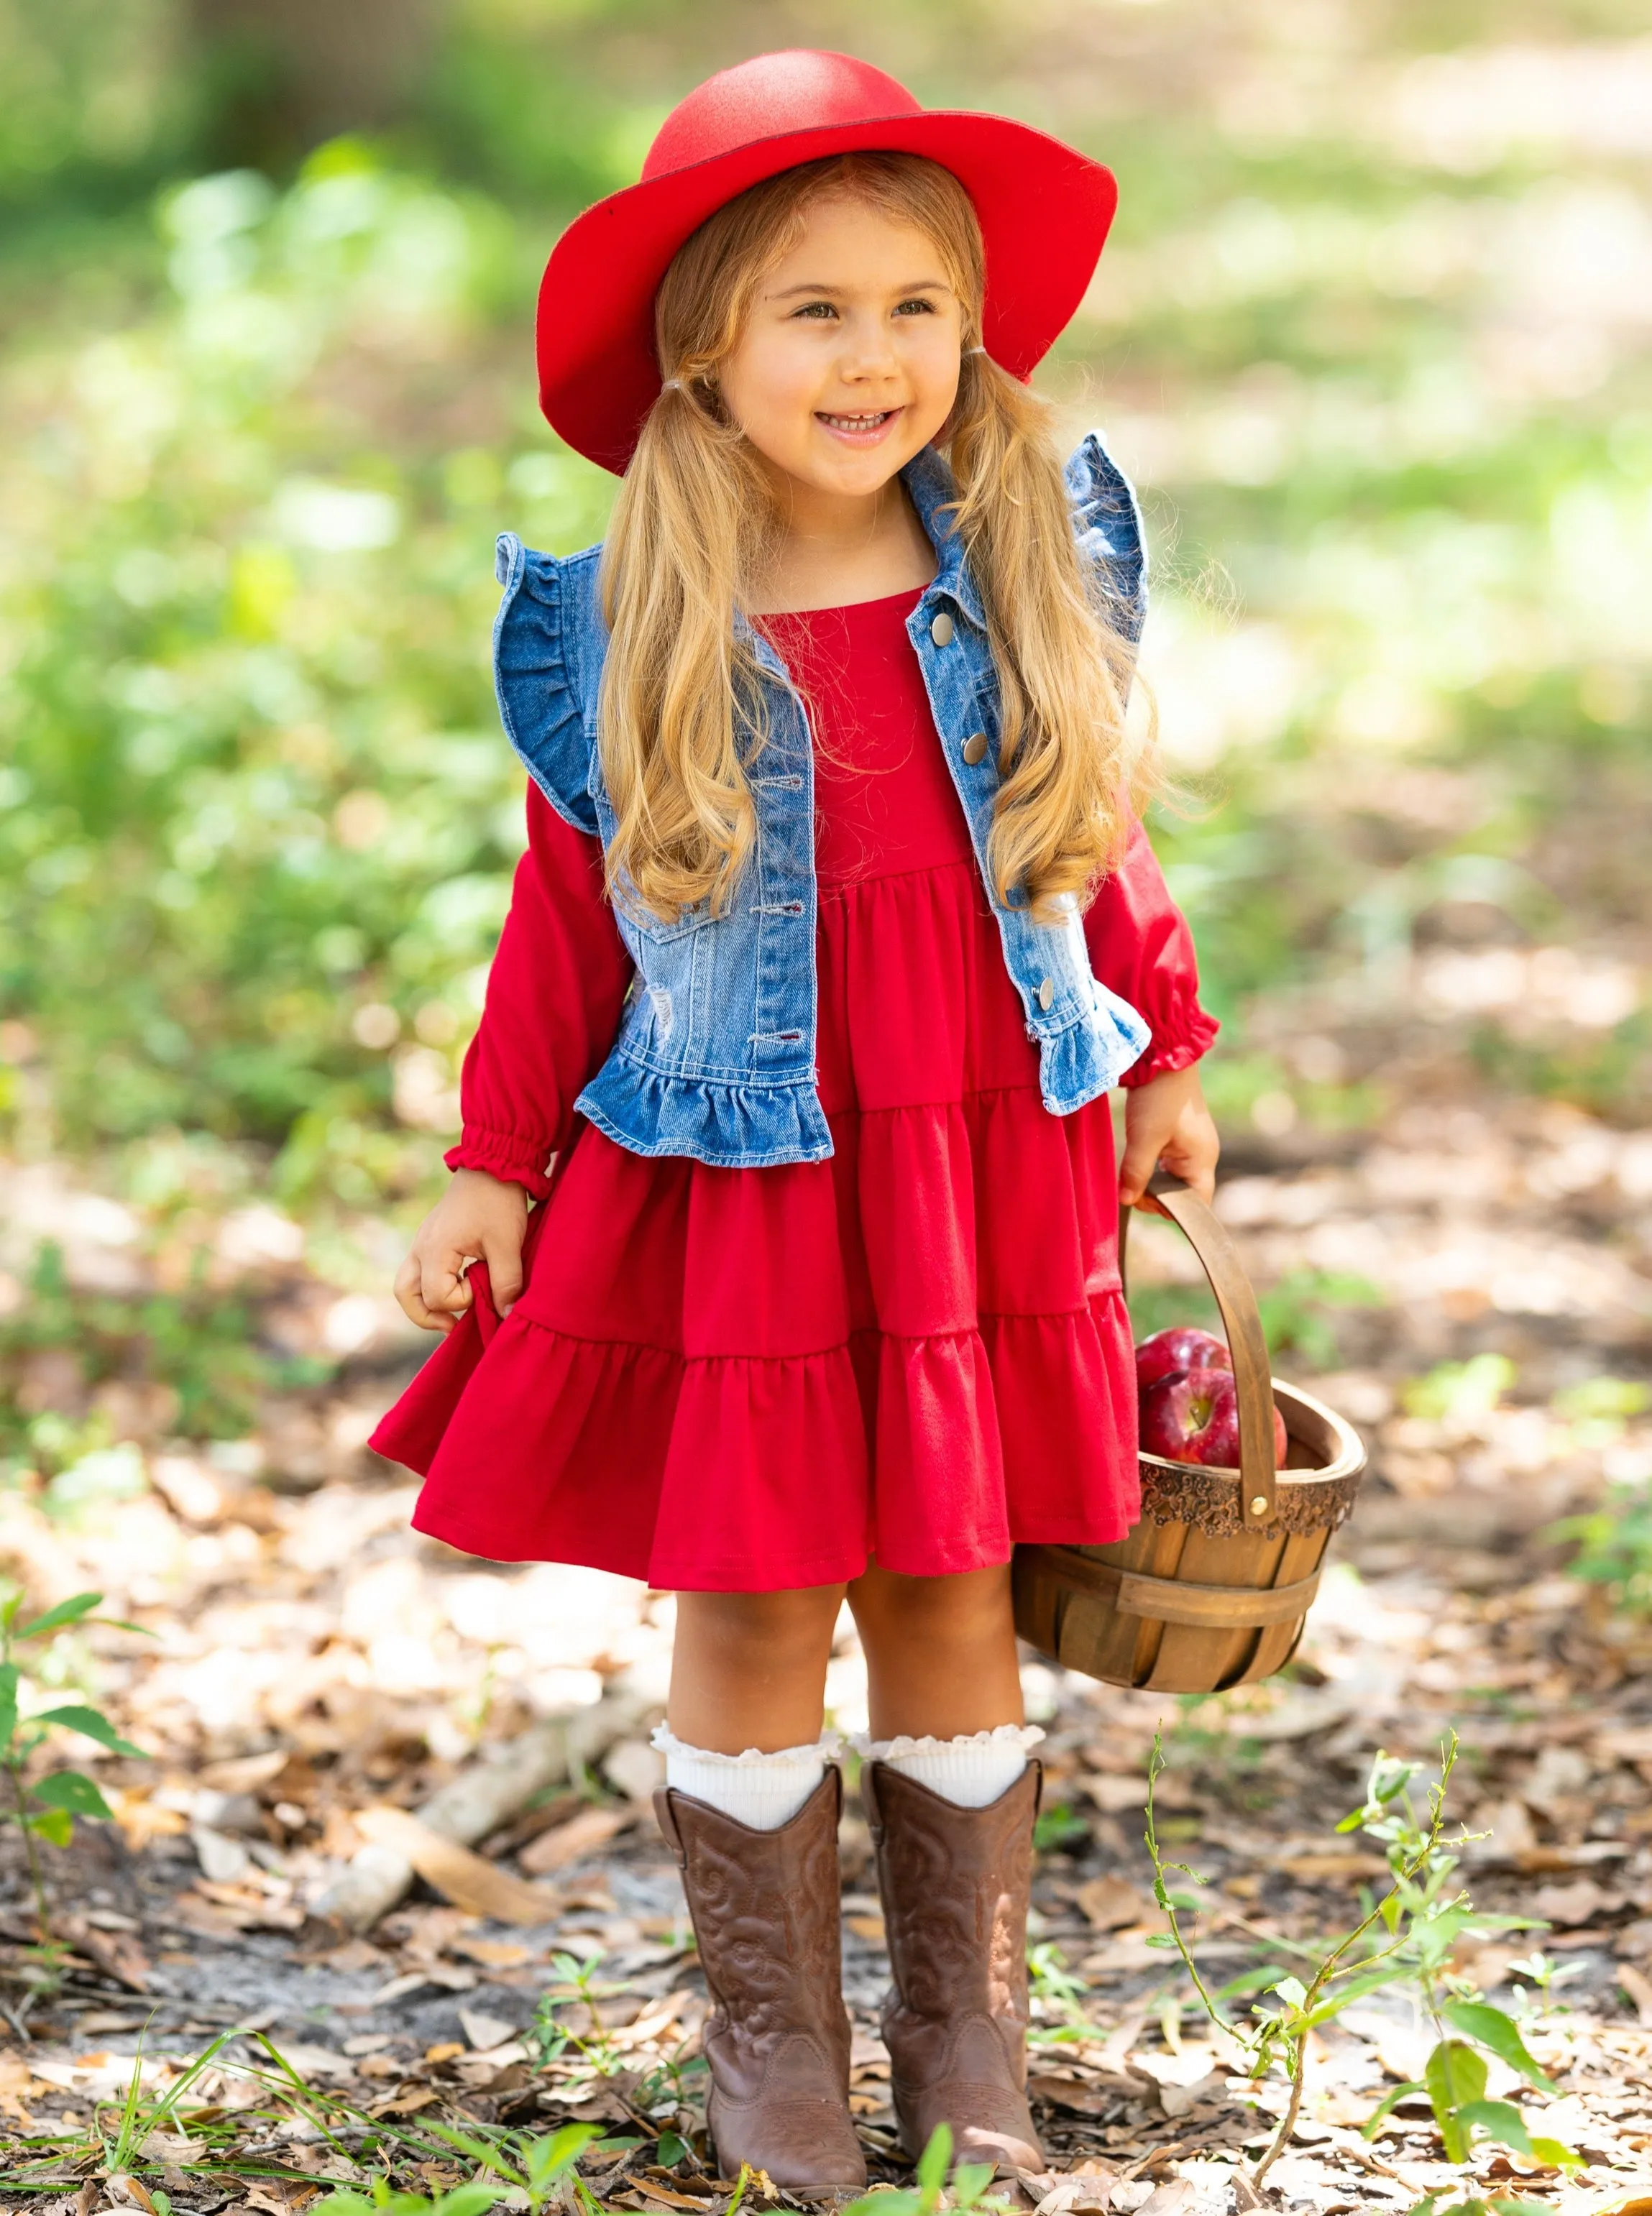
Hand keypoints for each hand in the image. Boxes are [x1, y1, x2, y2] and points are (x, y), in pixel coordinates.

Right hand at [394, 1169, 528, 1332]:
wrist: (492, 1165)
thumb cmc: (498, 1202)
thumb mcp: (508, 1244)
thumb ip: (506, 1282)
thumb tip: (507, 1316)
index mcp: (434, 1250)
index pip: (437, 1296)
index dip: (463, 1300)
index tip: (485, 1281)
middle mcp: (420, 1248)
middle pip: (406, 1296)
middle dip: (428, 1316)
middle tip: (453, 1326)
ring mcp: (421, 1243)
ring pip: (406, 1285)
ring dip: (424, 1305)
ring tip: (450, 1316)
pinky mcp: (430, 1239)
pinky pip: (418, 1272)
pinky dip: (430, 1287)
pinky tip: (457, 1288)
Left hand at [1118, 1065, 1218, 1208]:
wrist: (1163, 1054)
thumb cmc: (1159, 1097)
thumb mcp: (1144, 1138)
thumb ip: (1136, 1173)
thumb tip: (1126, 1201)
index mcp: (1202, 1160)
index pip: (1197, 1205)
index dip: (1171, 1211)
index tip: (1143, 1199)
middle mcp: (1202, 1155)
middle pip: (1182, 1193)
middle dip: (1157, 1196)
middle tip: (1130, 1186)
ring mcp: (1191, 1144)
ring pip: (1171, 1177)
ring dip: (1151, 1180)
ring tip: (1132, 1170)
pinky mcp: (1178, 1133)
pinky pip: (1166, 1162)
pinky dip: (1151, 1165)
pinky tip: (1136, 1157)